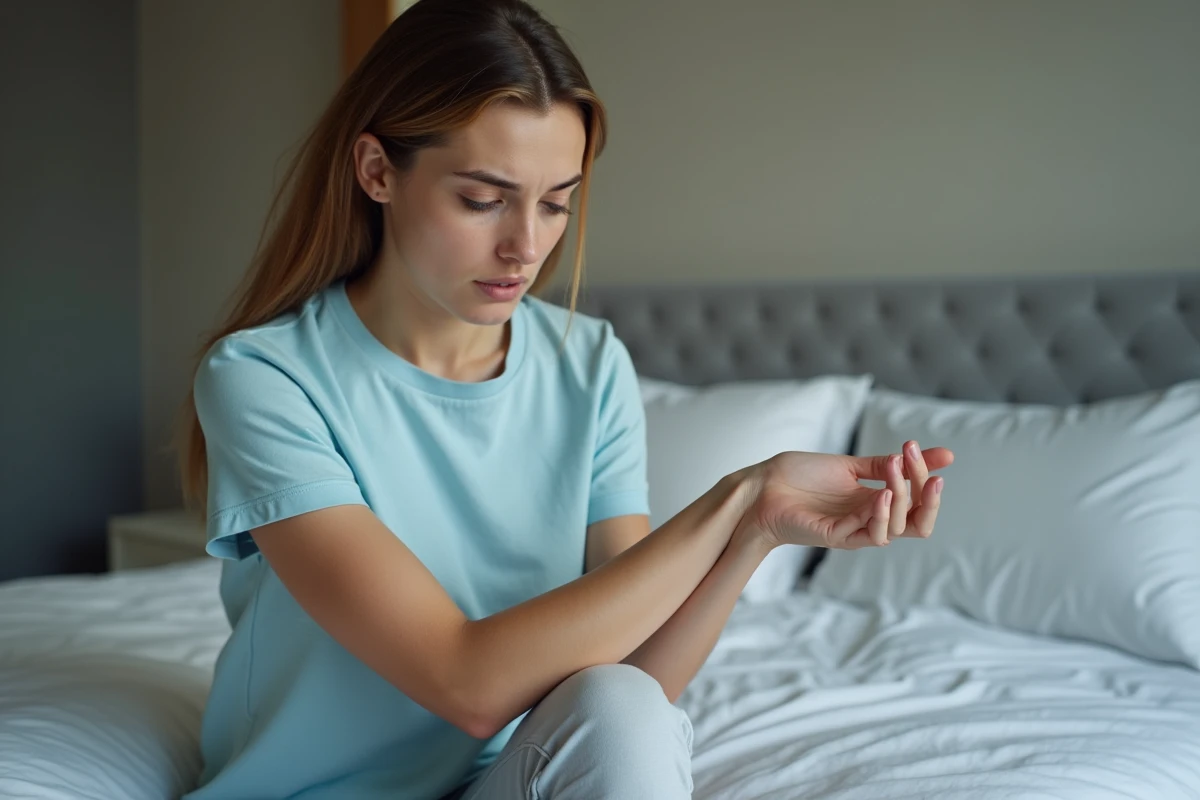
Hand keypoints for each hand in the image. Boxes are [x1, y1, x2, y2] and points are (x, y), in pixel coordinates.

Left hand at [738, 442, 953, 549]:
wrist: (764, 486)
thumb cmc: (802, 476)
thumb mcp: (852, 465)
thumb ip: (890, 464)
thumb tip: (942, 454)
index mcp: (876, 504)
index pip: (917, 502)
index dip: (925, 478)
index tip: (917, 447)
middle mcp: (869, 520)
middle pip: (917, 524)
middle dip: (928, 501)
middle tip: (931, 477)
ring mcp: (852, 531)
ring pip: (894, 530)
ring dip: (901, 500)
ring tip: (895, 472)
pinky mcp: (834, 536)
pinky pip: (866, 533)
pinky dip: (878, 514)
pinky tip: (881, 493)